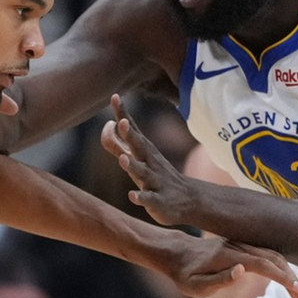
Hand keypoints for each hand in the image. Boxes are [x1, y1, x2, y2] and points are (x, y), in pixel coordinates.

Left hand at [103, 95, 196, 225]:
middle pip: (140, 147)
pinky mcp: (158, 201)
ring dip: (133, 166)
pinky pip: (149, 199)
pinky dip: (141, 197)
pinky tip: (132, 196)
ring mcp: (155, 182)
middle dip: (131, 135)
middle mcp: (150, 163)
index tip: (115, 96)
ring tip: (123, 159)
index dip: (123, 114)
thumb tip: (107, 127)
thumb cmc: (158, 177)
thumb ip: (119, 145)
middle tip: (122, 122)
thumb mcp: (139, 160)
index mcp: (145, 152)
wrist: (189, 201)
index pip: (133, 130)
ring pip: (143, 173)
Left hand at [162, 231, 297, 297]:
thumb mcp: (194, 285)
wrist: (178, 254)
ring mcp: (243, 244)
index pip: (264, 265)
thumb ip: (218, 280)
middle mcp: (240, 246)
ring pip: (275, 256)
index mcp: (230, 256)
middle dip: (293, 280)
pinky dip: (282, 268)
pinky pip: (268, 255)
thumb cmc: (185, 274)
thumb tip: (242, 271)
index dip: (283, 278)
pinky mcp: (244, 247)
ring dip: (290, 275)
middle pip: (275, 260)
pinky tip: (288, 281)